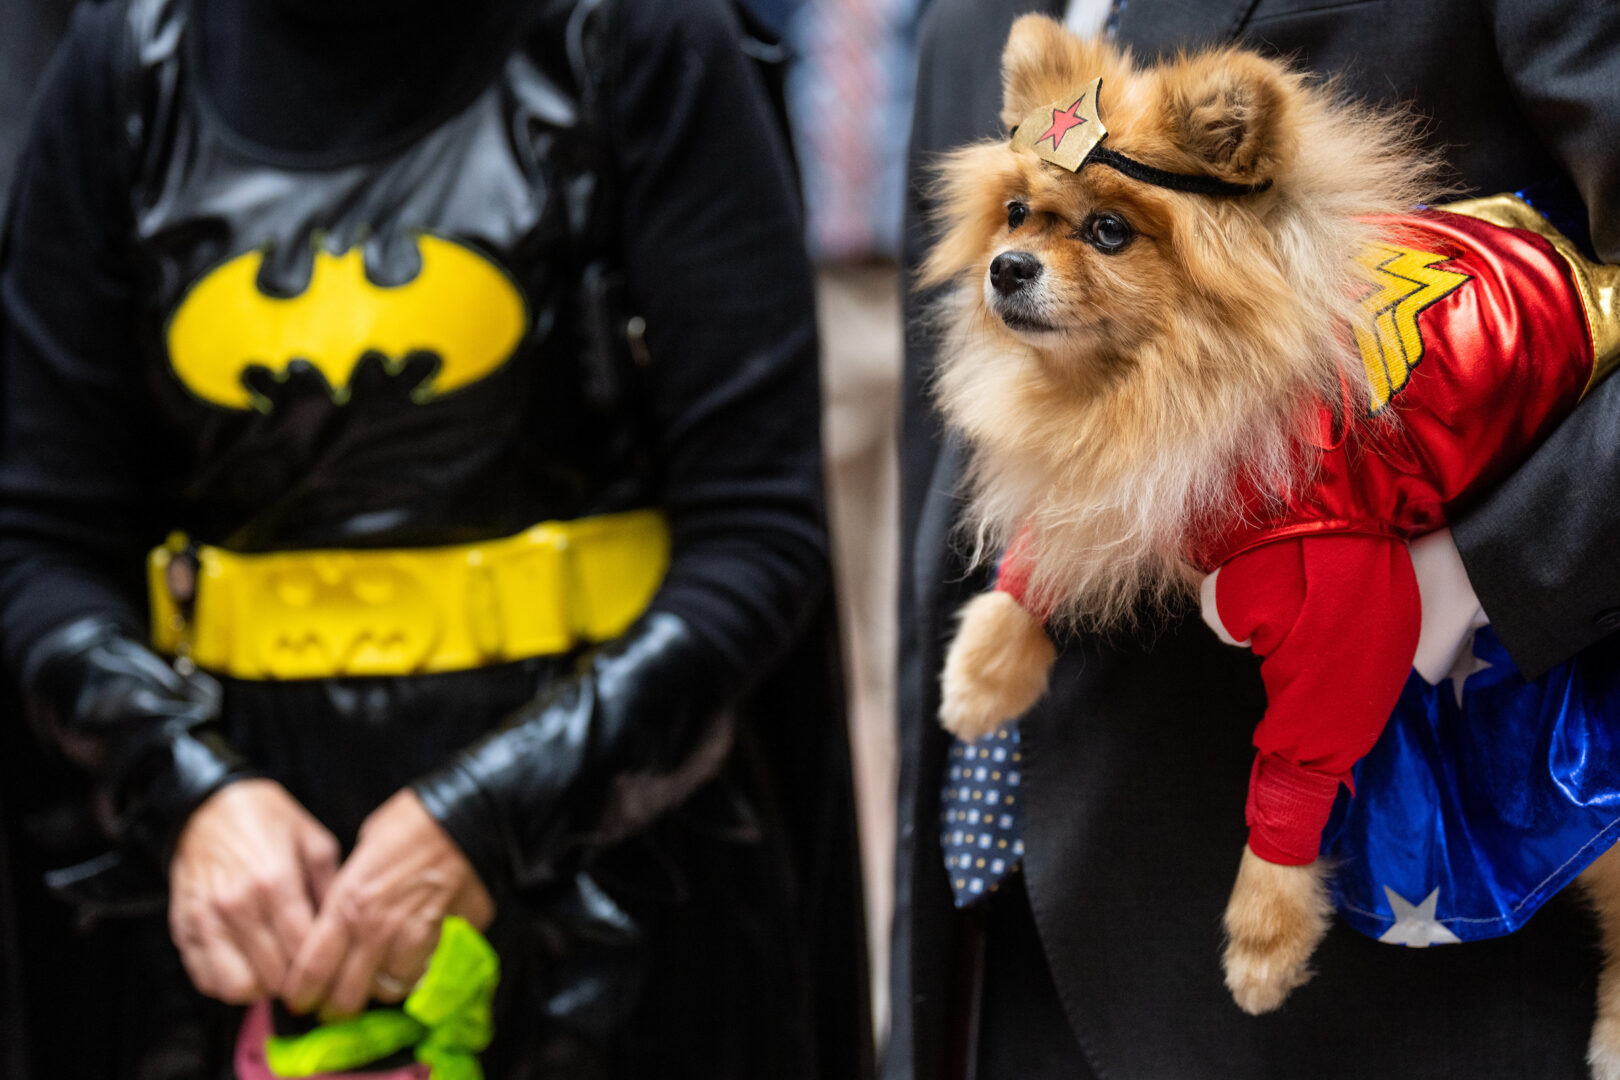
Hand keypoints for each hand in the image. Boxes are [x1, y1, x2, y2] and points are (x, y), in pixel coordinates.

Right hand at [168, 778, 339, 1003]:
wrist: (207, 807)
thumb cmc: (266, 821)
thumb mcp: (314, 841)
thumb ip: (332, 887)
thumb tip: (346, 930)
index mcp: (275, 882)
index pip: (304, 951)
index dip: (324, 965)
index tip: (332, 964)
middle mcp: (237, 906)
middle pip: (274, 976)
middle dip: (296, 980)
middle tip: (306, 969)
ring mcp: (205, 920)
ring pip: (237, 988)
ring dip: (261, 987)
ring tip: (275, 968)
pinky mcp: (183, 930)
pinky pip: (205, 980)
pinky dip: (228, 983)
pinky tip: (247, 963)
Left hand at [283, 788, 494, 1017]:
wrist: (464, 819)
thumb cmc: (409, 823)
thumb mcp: (362, 851)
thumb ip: (348, 891)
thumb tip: (341, 913)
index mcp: (347, 903)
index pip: (312, 969)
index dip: (301, 994)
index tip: (299, 999)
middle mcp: (374, 929)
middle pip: (345, 996)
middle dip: (335, 1007)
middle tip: (332, 1005)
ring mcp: (410, 939)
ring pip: (384, 992)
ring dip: (376, 990)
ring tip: (372, 983)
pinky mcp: (442, 941)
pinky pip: (419, 977)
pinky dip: (410, 978)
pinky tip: (407, 966)